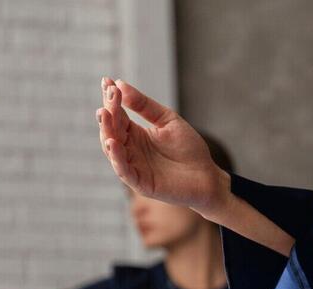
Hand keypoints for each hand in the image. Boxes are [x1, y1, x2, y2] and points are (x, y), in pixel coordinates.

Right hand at [96, 78, 229, 217]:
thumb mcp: (168, 120)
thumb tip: (121, 84)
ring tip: (104, 114)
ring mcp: (133, 167)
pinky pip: (124, 171)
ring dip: (107, 132)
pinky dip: (117, 157)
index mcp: (135, 134)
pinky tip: (113, 142)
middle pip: (111, 130)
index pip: (117, 115)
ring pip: (112, 150)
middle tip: (109, 96)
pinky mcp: (140, 183)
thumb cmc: (188, 148)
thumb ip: (145, 106)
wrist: (207, 175)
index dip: (111, 99)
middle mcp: (130, 150)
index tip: (107, 81)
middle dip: (108, 113)